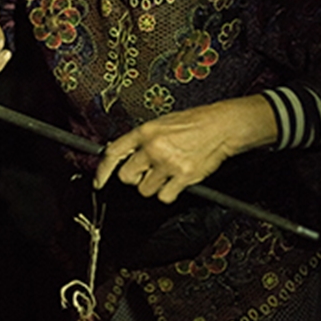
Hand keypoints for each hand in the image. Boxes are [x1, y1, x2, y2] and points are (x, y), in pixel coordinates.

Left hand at [94, 96, 276, 202]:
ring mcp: (168, 163)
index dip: (102, 170)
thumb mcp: (161, 123)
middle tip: (147, 171)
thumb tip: (124, 155)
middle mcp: (153, 148)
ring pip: (145, 190)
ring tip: (166, 172)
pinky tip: (176, 181)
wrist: (221, 126)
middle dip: (134, 178)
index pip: (113, 153)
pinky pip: (164, 197)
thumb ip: (142, 139)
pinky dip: (168, 193)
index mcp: (145, 132)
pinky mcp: (183, 177)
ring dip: (153, 186)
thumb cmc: (193, 123)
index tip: (99, 181)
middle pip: (126, 177)